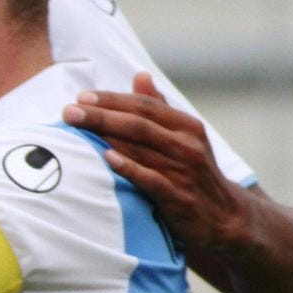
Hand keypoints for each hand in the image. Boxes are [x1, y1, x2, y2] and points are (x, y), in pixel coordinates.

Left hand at [63, 72, 251, 250]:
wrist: (225, 217)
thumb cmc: (193, 171)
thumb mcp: (184, 136)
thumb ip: (159, 108)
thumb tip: (140, 75)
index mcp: (186, 126)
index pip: (144, 106)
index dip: (112, 99)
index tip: (81, 97)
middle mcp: (187, 145)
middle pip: (137, 124)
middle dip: (100, 115)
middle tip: (68, 111)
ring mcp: (184, 171)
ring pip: (141, 148)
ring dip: (106, 136)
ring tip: (76, 128)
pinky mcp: (179, 197)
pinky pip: (151, 179)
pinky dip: (129, 168)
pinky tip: (107, 158)